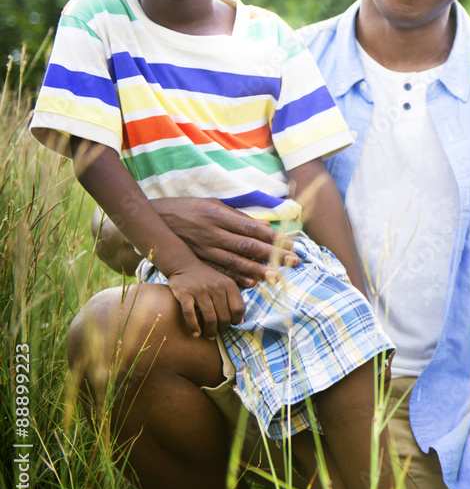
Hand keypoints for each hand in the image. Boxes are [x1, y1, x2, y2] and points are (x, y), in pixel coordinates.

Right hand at [152, 198, 298, 286]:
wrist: (157, 219)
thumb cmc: (190, 209)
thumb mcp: (214, 205)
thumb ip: (239, 217)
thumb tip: (265, 227)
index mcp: (218, 215)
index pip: (251, 228)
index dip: (271, 237)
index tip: (290, 244)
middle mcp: (212, 232)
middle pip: (247, 246)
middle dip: (271, 255)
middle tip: (293, 261)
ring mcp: (204, 248)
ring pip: (234, 261)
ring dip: (258, 269)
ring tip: (276, 276)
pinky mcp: (197, 259)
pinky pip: (218, 271)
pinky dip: (234, 277)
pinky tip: (250, 282)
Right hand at [167, 260, 245, 338]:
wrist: (184, 265)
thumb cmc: (207, 278)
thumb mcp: (224, 282)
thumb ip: (233, 298)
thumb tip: (241, 321)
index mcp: (228, 284)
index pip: (238, 308)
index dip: (236, 320)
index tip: (231, 325)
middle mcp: (216, 287)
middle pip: (224, 316)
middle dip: (222, 328)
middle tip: (218, 332)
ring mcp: (200, 290)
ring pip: (209, 318)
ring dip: (210, 331)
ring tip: (209, 336)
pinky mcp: (184, 294)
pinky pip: (190, 314)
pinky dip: (193, 326)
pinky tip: (195, 334)